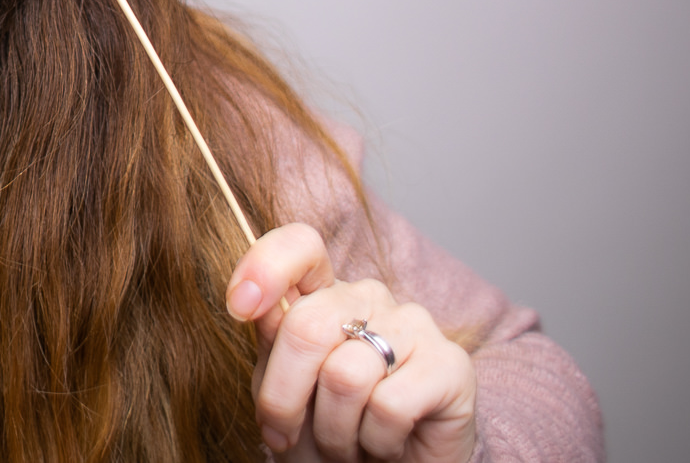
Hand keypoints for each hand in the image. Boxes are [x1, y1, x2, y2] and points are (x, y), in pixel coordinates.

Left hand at [227, 223, 477, 462]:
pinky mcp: (450, 364)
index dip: (265, 267)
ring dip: (333, 430)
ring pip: (345, 376)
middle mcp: (370, 298)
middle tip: (287, 434)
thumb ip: (272, 341)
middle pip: (307, 326)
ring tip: (347, 440)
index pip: (300, 246)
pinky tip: (387, 443)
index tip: (238, 307)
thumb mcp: (285, 386)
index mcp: (324, 294)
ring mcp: (414, 325)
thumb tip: (253, 305)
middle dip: (283, 397)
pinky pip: (389, 406)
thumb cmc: (330, 429)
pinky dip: (377, 441)